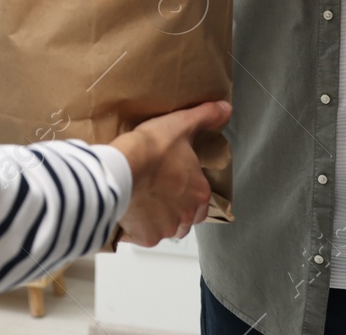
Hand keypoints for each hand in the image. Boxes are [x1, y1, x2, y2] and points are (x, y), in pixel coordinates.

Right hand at [109, 99, 230, 246]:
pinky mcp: (146, 236)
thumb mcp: (180, 124)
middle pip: (184, 219)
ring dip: (158, 219)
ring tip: (142, 200)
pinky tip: (130, 210)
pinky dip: (138, 227)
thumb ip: (206, 116)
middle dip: (174, 209)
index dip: (187, 192)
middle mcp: (186, 215)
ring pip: (166, 229)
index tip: (173, 182)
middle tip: (156, 191)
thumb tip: (225, 108)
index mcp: (199, 193)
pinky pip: (144, 236)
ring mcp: (166, 228)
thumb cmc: (150, 149)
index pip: (201, 202)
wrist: (121, 167)